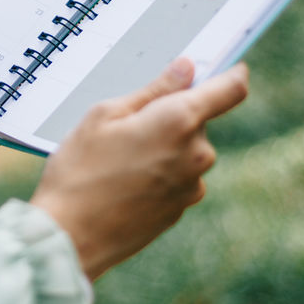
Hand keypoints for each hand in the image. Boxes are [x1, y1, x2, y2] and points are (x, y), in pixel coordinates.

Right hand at [29, 58, 248, 281]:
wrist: (70, 236)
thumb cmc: (79, 173)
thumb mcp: (105, 116)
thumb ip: (153, 90)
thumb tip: (185, 69)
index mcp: (179, 121)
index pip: (231, 89)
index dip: (233, 73)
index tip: (230, 68)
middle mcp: (196, 154)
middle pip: (198, 122)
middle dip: (171, 117)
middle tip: (128, 126)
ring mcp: (191, 186)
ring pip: (186, 152)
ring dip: (164, 148)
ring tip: (118, 161)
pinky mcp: (181, 209)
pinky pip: (177, 179)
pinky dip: (158, 174)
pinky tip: (123, 183)